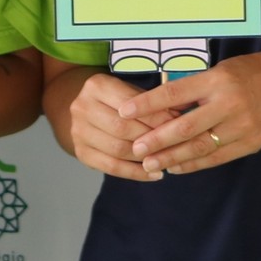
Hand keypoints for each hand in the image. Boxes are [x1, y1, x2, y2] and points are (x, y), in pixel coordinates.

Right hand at [59, 71, 178, 181]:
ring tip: (167, 160)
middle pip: (122, 128)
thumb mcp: (130, 91)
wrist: (83, 109)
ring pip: (117, 149)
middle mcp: (82, 107)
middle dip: (151, 138)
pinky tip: (154, 174)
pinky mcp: (81, 152)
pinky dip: (135, 173)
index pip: (130, 104)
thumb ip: (152, 102)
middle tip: (174, 145)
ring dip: (145, 157)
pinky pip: (111, 167)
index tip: (178, 125)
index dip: (155, 117)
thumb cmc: (116, 99)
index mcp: (96, 85)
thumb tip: (183, 113)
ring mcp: (78, 131)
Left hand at [121, 51, 260, 175]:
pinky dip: (194, 164)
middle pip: (186, 126)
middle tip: (136, 147)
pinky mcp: (250, 143)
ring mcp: (242, 126)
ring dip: (172, 157)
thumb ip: (192, 88)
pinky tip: (176, 167)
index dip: (148, 104)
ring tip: (150, 163)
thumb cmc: (246, 72)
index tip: (124, 111)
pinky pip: (216, 157)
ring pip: (200, 146)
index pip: (175, 93)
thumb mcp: (218, 70)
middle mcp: (229, 103)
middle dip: (157, 139)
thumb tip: (158, 106)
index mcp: (217, 80)